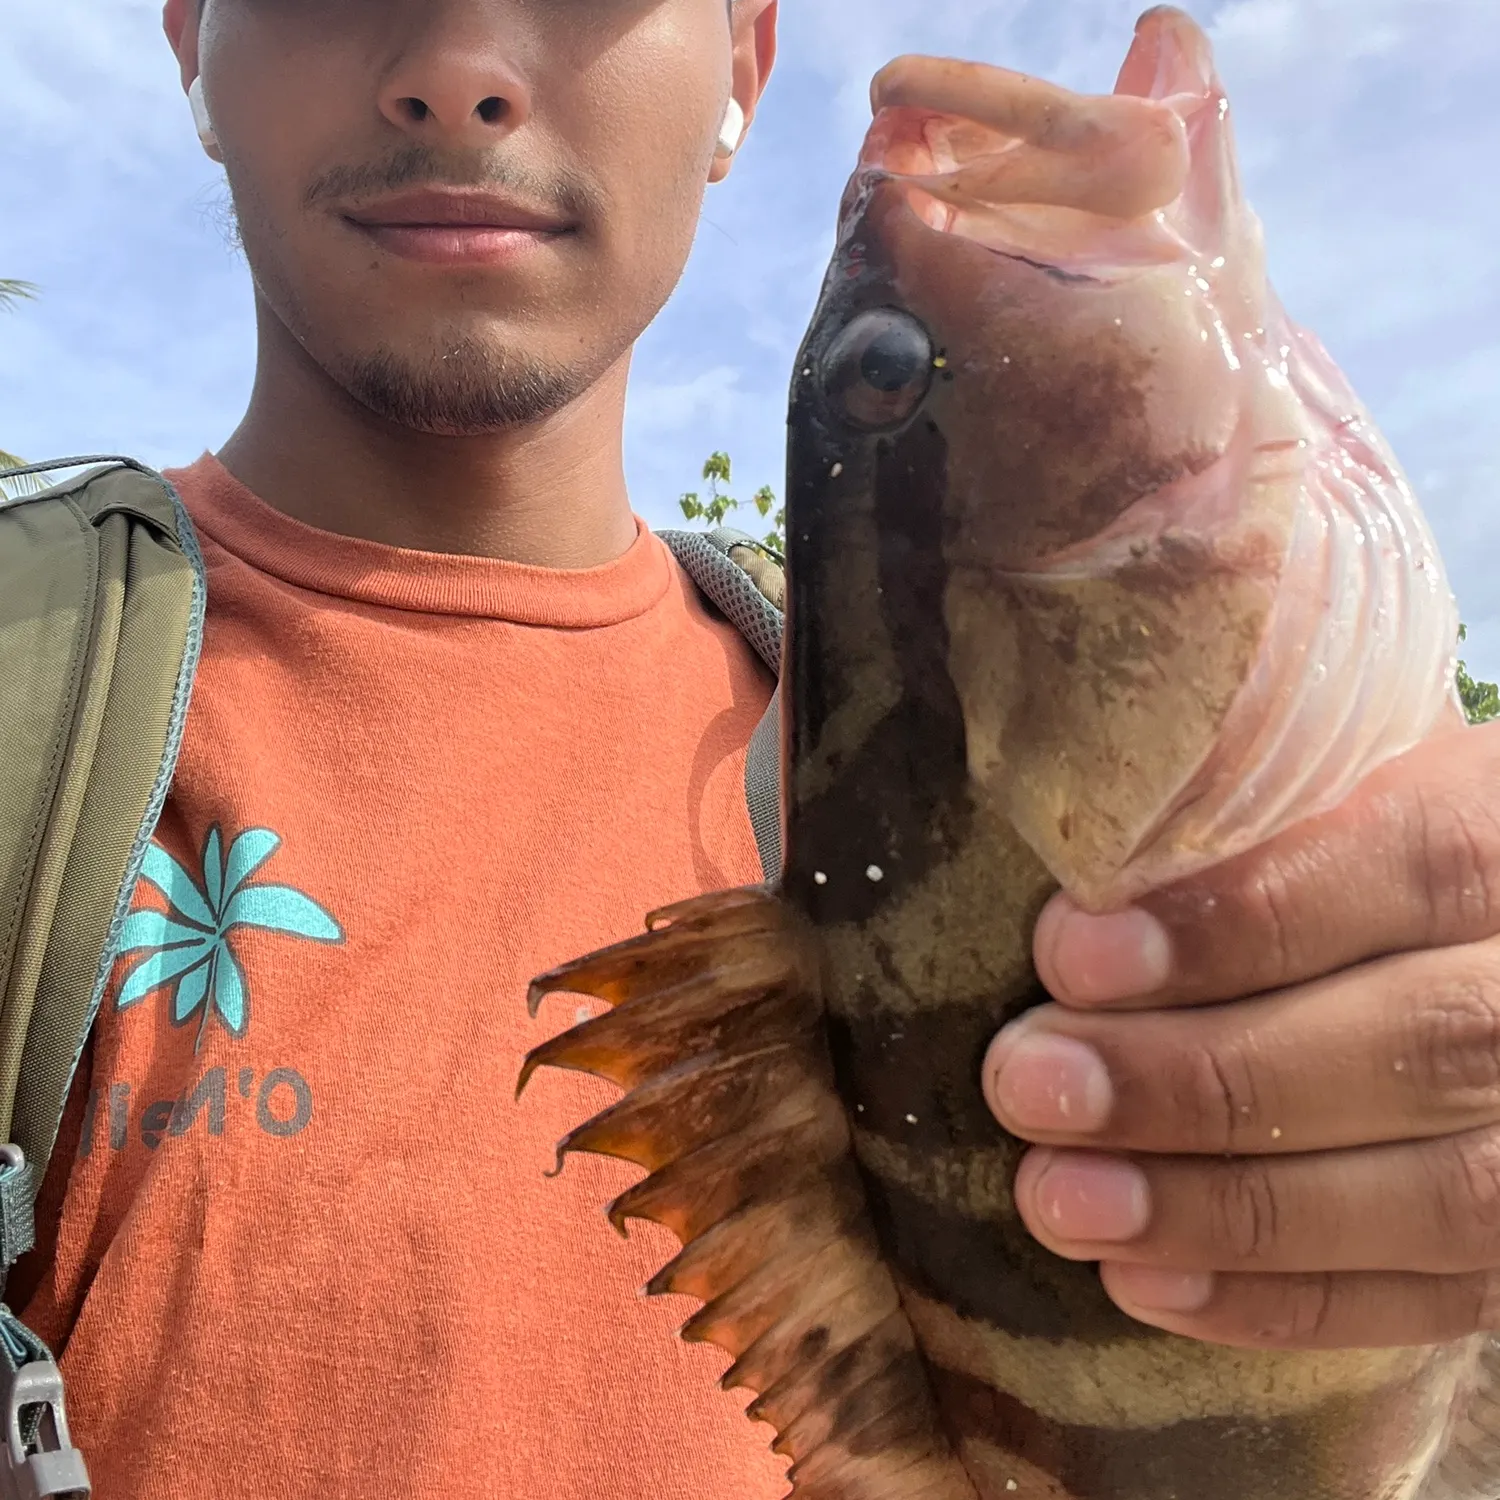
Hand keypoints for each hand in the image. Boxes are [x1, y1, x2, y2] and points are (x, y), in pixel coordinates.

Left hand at [982, 719, 1499, 1350]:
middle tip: (1031, 1084)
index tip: (1072, 955)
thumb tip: (1087, 858)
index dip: (1243, 918)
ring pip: (1439, 1196)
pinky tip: (1142, 1282)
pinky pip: (1437, 1299)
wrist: (1453, 953)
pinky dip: (1282, 1300)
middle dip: (1201, 1078)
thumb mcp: (1330, 787)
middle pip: (1418, 1045)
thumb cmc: (1343, 851)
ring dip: (1224, 1208)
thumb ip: (1243, 811)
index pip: (1414, 866)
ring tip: (1059, 1197)